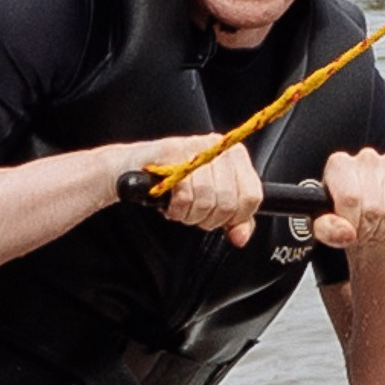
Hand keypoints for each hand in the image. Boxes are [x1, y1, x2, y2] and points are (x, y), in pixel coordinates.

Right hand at [111, 134, 262, 247]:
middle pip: (229, 202)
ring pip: (207, 199)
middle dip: (209, 219)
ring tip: (181, 208)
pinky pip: (184, 194)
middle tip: (194, 215)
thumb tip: (241, 237)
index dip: (237, 218)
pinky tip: (170, 204)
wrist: (133, 169)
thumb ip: (234, 220)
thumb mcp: (212, 202)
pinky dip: (176, 209)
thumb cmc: (175, 185)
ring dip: (190, 215)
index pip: (251, 196)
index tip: (221, 221)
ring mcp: (195, 147)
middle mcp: (218, 147)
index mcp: (235, 155)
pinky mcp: (172, 152)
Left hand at [313, 146, 384, 260]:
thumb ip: (327, 229)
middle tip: (364, 230)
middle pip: (371, 208)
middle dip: (368, 228)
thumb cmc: (343, 218)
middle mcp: (366, 157)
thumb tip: (347, 232)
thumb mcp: (325, 227)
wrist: (369, 217)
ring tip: (377, 226)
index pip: (350, 198)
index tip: (350, 229)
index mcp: (338, 164)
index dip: (351, 222)